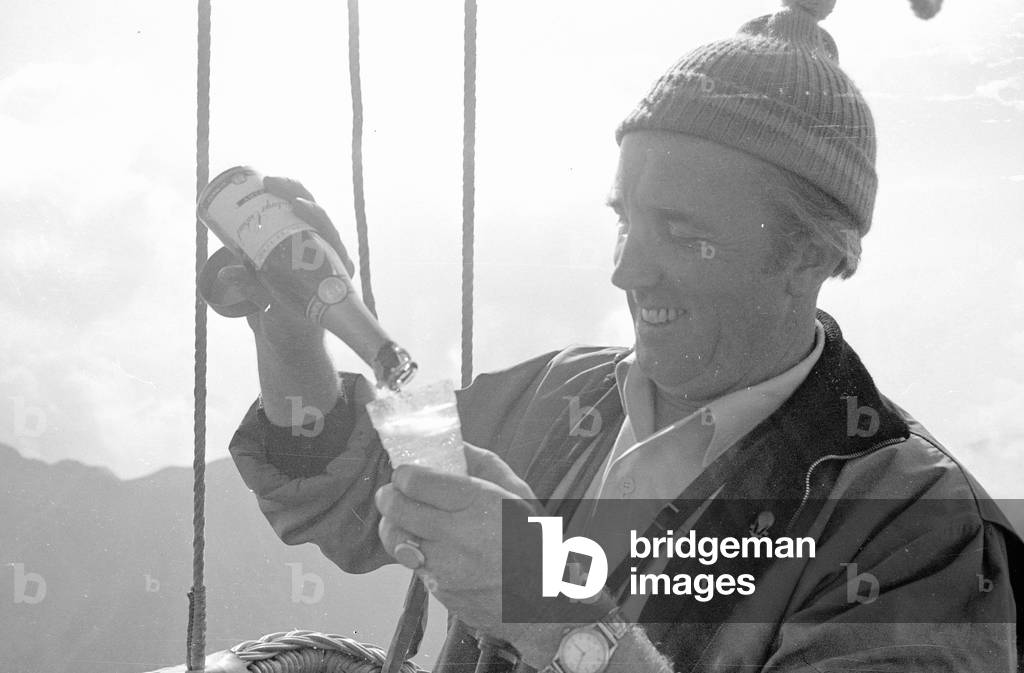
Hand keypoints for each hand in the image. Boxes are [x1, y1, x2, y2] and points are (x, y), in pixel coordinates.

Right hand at [214, 177, 356, 345]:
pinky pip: (286, 222)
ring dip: (285, 193)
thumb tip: (225, 273)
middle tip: (269, 182)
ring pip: (300, 213)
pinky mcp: (291, 248)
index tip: (298, 203)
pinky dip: (274, 206)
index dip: (316, 214)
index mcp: (333, 266)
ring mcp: (308, 248)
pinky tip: (260, 192)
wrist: (291, 336)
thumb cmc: (291, 325)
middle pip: (314, 213)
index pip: (329, 232)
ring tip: (264, 182)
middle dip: (294, 192)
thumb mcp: (275, 309)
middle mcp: (324, 252)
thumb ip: (253, 290)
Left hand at [375, 444, 541, 636]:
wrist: (543, 603)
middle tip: (394, 493)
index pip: (415, 481)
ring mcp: (446, 567)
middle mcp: (458, 535)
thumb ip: (484, 464)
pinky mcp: (439, 591)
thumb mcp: (519, 494)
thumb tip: (455, 445)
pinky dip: (415, 554)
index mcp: (478, 503)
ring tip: (406, 520)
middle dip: (389, 496)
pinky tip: (432, 549)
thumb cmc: (535, 543)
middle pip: (396, 507)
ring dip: (395, 526)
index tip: (407, 473)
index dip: (405, 473)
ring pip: (395, 539)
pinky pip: (412, 566)